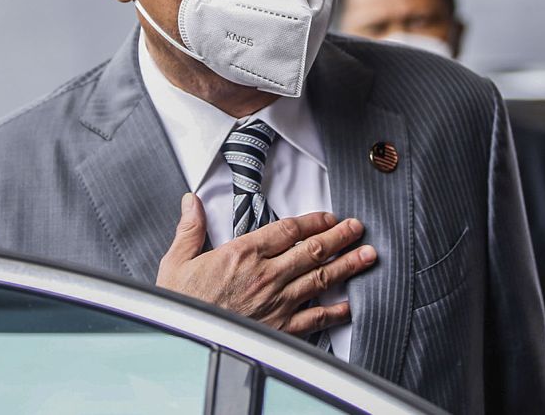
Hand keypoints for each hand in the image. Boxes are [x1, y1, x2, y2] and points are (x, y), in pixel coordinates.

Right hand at [156, 193, 377, 335]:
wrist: (181, 343)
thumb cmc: (179, 307)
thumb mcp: (177, 262)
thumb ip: (190, 230)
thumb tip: (191, 202)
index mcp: (243, 254)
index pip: (288, 229)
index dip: (313, 220)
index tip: (328, 216)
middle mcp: (266, 275)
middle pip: (313, 249)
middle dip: (340, 236)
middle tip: (357, 227)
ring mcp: (276, 302)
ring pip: (321, 278)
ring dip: (347, 265)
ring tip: (367, 254)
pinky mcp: (280, 328)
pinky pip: (315, 317)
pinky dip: (336, 311)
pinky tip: (350, 304)